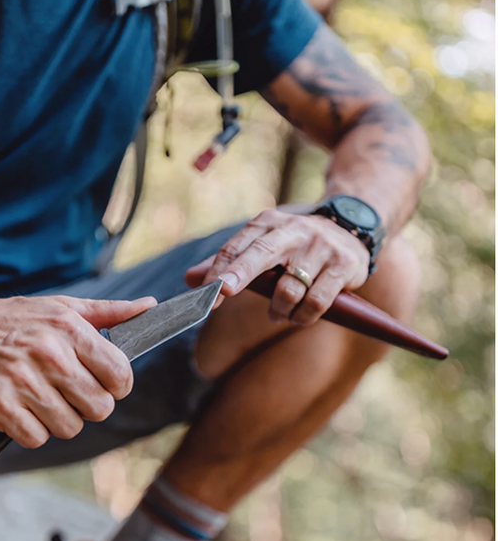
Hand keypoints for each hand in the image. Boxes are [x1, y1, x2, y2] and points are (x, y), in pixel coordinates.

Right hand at [0, 285, 155, 447]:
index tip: (105, 384)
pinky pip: (37, 438)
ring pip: (70, 427)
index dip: (117, 386)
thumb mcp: (60, 307)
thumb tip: (149, 307)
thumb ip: (109, 312)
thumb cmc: (9, 321)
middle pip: (99, 408)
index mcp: (69, 330)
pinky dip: (32, 430)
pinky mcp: (0, 407)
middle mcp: (50, 355)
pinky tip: (22, 409)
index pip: (120, 375)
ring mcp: (24, 383)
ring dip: (59, 419)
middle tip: (69, 393)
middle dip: (88, 405)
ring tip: (42, 398)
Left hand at [186, 208, 369, 325]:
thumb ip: (227, 262)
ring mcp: (320, 247)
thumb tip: (189, 279)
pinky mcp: (342, 265)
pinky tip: (298, 317)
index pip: (236, 247)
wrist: (351, 227)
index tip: (204, 291)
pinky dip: (302, 317)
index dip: (218, 270)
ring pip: (288, 289)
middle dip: (239, 274)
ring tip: (279, 314)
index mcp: (268, 223)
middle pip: (261, 255)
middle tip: (223, 293)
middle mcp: (293, 231)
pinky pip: (315, 302)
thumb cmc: (295, 244)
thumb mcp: (262, 243)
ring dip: (278, 311)